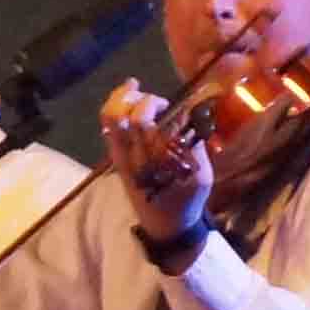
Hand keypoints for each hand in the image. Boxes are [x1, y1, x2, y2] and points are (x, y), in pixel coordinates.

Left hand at [100, 79, 210, 244]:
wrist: (163, 224)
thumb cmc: (187, 200)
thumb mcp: (202, 177)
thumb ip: (196, 147)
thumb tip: (194, 116)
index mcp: (162, 163)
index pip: (160, 127)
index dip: (172, 110)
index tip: (183, 105)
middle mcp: (137, 158)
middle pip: (133, 119)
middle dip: (148, 101)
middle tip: (162, 103)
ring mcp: (121, 156)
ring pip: (112, 119)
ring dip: (122, 97)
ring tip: (135, 85)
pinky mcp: (114, 157)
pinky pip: (107, 127)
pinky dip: (113, 106)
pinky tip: (125, 95)